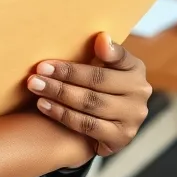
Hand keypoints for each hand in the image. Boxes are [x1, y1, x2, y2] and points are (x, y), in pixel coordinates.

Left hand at [28, 33, 151, 156]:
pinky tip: (44, 105)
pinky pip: (87, 125)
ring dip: (59, 94)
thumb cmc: (99, 85)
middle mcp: (140, 93)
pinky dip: (63, 114)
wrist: (104, 123)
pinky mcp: (121, 138)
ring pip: (90, 103)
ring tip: (36, 86)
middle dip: (64, 76)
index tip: (51, 60)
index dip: (85, 56)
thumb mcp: (103, 65)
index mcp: (136, 69)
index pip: (112, 58)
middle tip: (37, 72)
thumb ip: (102, 52)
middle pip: (97, 82)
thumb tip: (102, 38)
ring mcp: (132, 117)